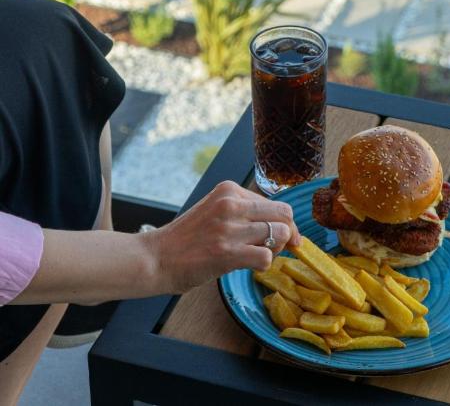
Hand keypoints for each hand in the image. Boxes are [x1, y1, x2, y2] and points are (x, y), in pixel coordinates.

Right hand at [147, 181, 300, 293]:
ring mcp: (229, 228)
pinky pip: (266, 257)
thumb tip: (281, 224)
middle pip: (284, 214)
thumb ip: (243, 211)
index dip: (283, 222)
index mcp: (229, 189)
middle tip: (278, 248)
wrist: (156, 258)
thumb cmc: (187, 238)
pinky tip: (250, 266)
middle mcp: (231, 204)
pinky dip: (264, 265)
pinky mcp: (227, 253)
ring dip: (276, 250)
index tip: (285, 237)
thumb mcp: (215, 210)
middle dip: (287, 233)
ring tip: (259, 256)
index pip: (275, 201)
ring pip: (280, 233)